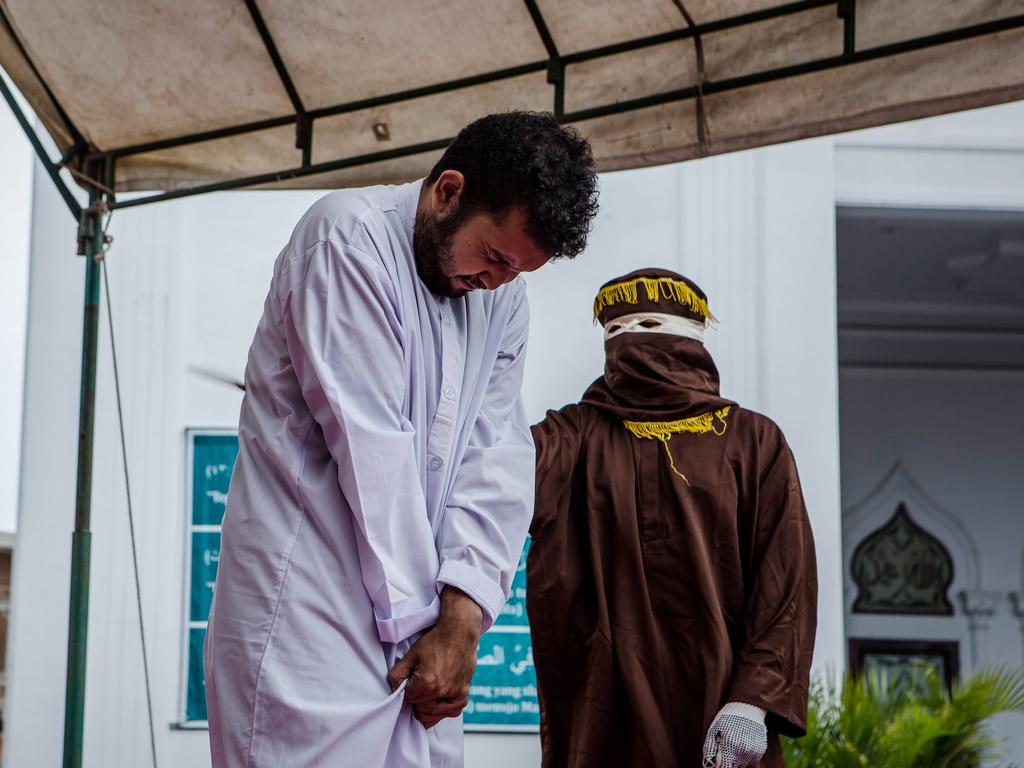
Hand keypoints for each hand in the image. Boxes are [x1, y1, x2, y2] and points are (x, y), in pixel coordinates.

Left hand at [387, 587, 482, 727]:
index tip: (410, 682)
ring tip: (428, 693)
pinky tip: (440, 699)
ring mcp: (455, 694)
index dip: (406, 691)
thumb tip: (394, 689)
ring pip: (435, 715)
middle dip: (416, 701)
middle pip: (421, 711)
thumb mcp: (411, 655)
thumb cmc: (436, 641)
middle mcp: (442, 692)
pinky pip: (452, 711)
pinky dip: (444, 709)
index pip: (408, 700)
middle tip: (419, 686)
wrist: (459, 632)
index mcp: (426, 683)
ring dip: (429, 708)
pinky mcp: (464, 693)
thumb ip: (397, 675)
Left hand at [702, 702, 767, 767]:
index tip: (718, 757)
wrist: (747, 707)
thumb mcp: (713, 731)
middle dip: (727, 760)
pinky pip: (750, 760)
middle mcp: (743, 751)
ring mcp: (753, 751)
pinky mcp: (760, 751)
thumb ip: (709, 751)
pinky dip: (745, 754)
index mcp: (729, 745)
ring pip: (742, 764)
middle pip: (733, 767)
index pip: (724, 767)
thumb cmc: (727, 718)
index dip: (719, 764)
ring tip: (734, 742)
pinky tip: (742, 742)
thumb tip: (708, 767)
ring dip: (736, 758)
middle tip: (726, 745)